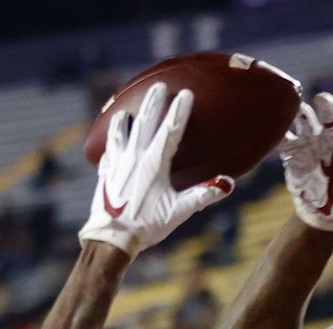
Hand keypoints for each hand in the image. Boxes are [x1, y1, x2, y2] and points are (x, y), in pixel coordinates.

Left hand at [78, 83, 233, 256]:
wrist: (111, 238)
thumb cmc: (146, 226)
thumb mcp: (178, 212)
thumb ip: (202, 196)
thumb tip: (227, 184)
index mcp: (154, 163)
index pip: (170, 130)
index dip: (179, 110)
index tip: (186, 93)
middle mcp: (134, 158)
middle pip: (144, 123)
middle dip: (152, 102)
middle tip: (158, 86)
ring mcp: (117, 165)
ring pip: (120, 135)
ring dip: (123, 120)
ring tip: (123, 111)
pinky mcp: (105, 176)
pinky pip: (107, 154)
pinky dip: (109, 145)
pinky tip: (108, 144)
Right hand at [280, 92, 332, 231]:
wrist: (323, 210)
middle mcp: (332, 142)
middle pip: (331, 117)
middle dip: (327, 106)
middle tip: (321, 99)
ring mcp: (311, 144)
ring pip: (305, 120)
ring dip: (299, 112)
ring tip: (292, 108)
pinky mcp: (292, 153)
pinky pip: (283, 139)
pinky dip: (276, 134)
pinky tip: (270, 130)